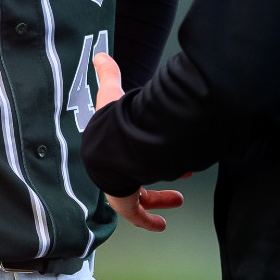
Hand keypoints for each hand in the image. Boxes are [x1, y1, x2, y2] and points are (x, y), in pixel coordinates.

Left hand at [91, 53, 182, 231]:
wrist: (111, 146)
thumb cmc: (112, 122)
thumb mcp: (111, 95)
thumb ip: (109, 76)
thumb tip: (101, 54)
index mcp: (111, 148)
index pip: (124, 156)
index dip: (140, 156)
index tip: (158, 157)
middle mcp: (114, 170)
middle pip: (134, 181)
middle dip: (156, 182)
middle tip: (175, 186)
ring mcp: (118, 188)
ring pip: (140, 198)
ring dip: (159, 199)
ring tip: (179, 198)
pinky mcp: (123, 203)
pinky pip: (136, 216)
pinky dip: (149, 221)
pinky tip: (162, 225)